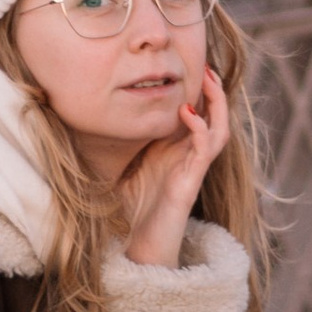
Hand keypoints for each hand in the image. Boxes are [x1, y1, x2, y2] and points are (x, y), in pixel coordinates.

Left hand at [116, 63, 229, 266]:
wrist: (138, 246)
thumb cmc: (131, 209)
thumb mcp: (123, 166)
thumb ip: (120, 145)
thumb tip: (93, 120)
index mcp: (175, 151)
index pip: (195, 115)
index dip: (197, 91)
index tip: (189, 65)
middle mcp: (188, 157)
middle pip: (214, 118)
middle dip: (214, 91)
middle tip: (205, 66)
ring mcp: (193, 169)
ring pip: (219, 130)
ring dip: (217, 104)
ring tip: (208, 80)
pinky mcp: (191, 182)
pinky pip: (205, 150)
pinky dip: (200, 128)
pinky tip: (187, 112)